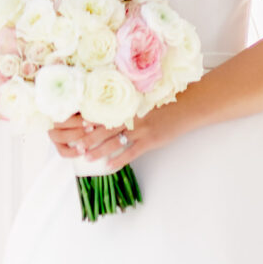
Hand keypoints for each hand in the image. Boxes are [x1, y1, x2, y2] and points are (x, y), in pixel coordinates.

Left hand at [48, 107, 169, 166]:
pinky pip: (131, 152)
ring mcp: (141, 128)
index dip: (89, 119)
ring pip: (114, 140)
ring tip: (86, 157)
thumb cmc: (167, 100)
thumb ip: (130, 104)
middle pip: (104, 127)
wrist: (188, 105)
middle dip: (88, 137)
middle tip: (74, 145)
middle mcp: (132, 115)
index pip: (104, 112)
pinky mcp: (150, 140)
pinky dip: (119, 159)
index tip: (74, 125)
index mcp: (129, 104)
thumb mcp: (146, 98)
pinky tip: (109, 166)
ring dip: (99, 150)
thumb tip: (113, 111)